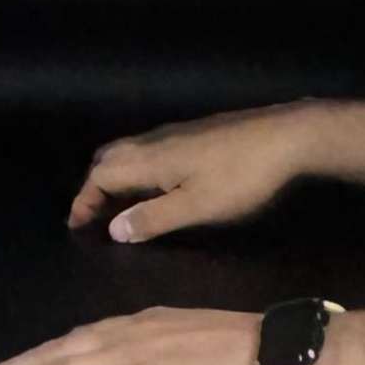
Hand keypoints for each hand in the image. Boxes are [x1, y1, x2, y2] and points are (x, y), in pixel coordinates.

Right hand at [65, 100, 313, 242]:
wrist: (288, 137)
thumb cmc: (241, 178)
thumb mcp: (197, 208)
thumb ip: (153, 219)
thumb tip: (113, 229)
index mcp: (148, 159)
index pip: (100, 176)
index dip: (84, 201)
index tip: (76, 226)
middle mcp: (154, 141)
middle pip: (108, 158)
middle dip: (95, 186)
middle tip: (94, 216)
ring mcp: (176, 134)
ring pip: (129, 152)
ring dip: (116, 177)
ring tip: (120, 206)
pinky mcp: (195, 134)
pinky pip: (149, 151)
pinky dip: (137, 171)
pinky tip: (157, 188)